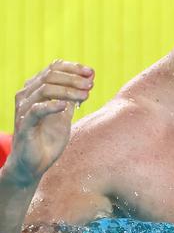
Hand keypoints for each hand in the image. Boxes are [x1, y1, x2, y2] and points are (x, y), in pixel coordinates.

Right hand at [5, 60, 93, 186]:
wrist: (34, 164)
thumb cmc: (48, 138)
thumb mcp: (65, 114)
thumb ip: (74, 97)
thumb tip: (89, 79)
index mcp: (35, 89)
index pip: (53, 68)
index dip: (73, 68)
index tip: (91, 72)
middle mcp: (26, 96)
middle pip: (50, 75)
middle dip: (73, 78)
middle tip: (90, 84)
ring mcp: (23, 110)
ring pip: (44, 89)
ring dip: (68, 90)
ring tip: (85, 95)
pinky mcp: (24, 125)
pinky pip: (36, 110)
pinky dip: (52, 105)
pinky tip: (66, 106)